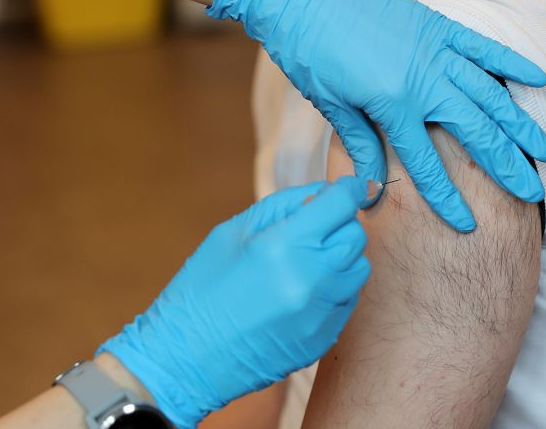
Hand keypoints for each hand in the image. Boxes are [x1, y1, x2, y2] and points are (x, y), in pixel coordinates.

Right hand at [99, 177, 371, 428]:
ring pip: (358, 270)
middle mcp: (312, 279)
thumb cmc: (201, 289)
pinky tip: (302, 292)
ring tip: (308, 261)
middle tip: (316, 226)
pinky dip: (334, 289)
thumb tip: (321, 193)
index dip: (347, 189)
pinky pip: (347, 302)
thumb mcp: (231, 232)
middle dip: (341, 223)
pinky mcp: (323, 339)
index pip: (340, 204)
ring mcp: (321, 313)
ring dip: (341, 257)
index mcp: (284, 245)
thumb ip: (282, 206)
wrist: (187, 358)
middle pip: (355, 236)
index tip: (348, 187)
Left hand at [209, 0, 545, 231]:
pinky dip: (510, 62)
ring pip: (488, 92)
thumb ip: (360, 146)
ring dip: (518, 123)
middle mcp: (422, 77)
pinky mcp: (435, 25)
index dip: (446, 199)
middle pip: (474, 131)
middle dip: (505, 165)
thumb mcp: (330, 105)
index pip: (426, 163)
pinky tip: (538, 80)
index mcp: (392, 103)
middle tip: (533, 193)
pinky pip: (481, 46)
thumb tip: (373, 190)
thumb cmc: (309, 53)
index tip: (468, 226)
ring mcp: (433, 48)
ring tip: (544, 151)